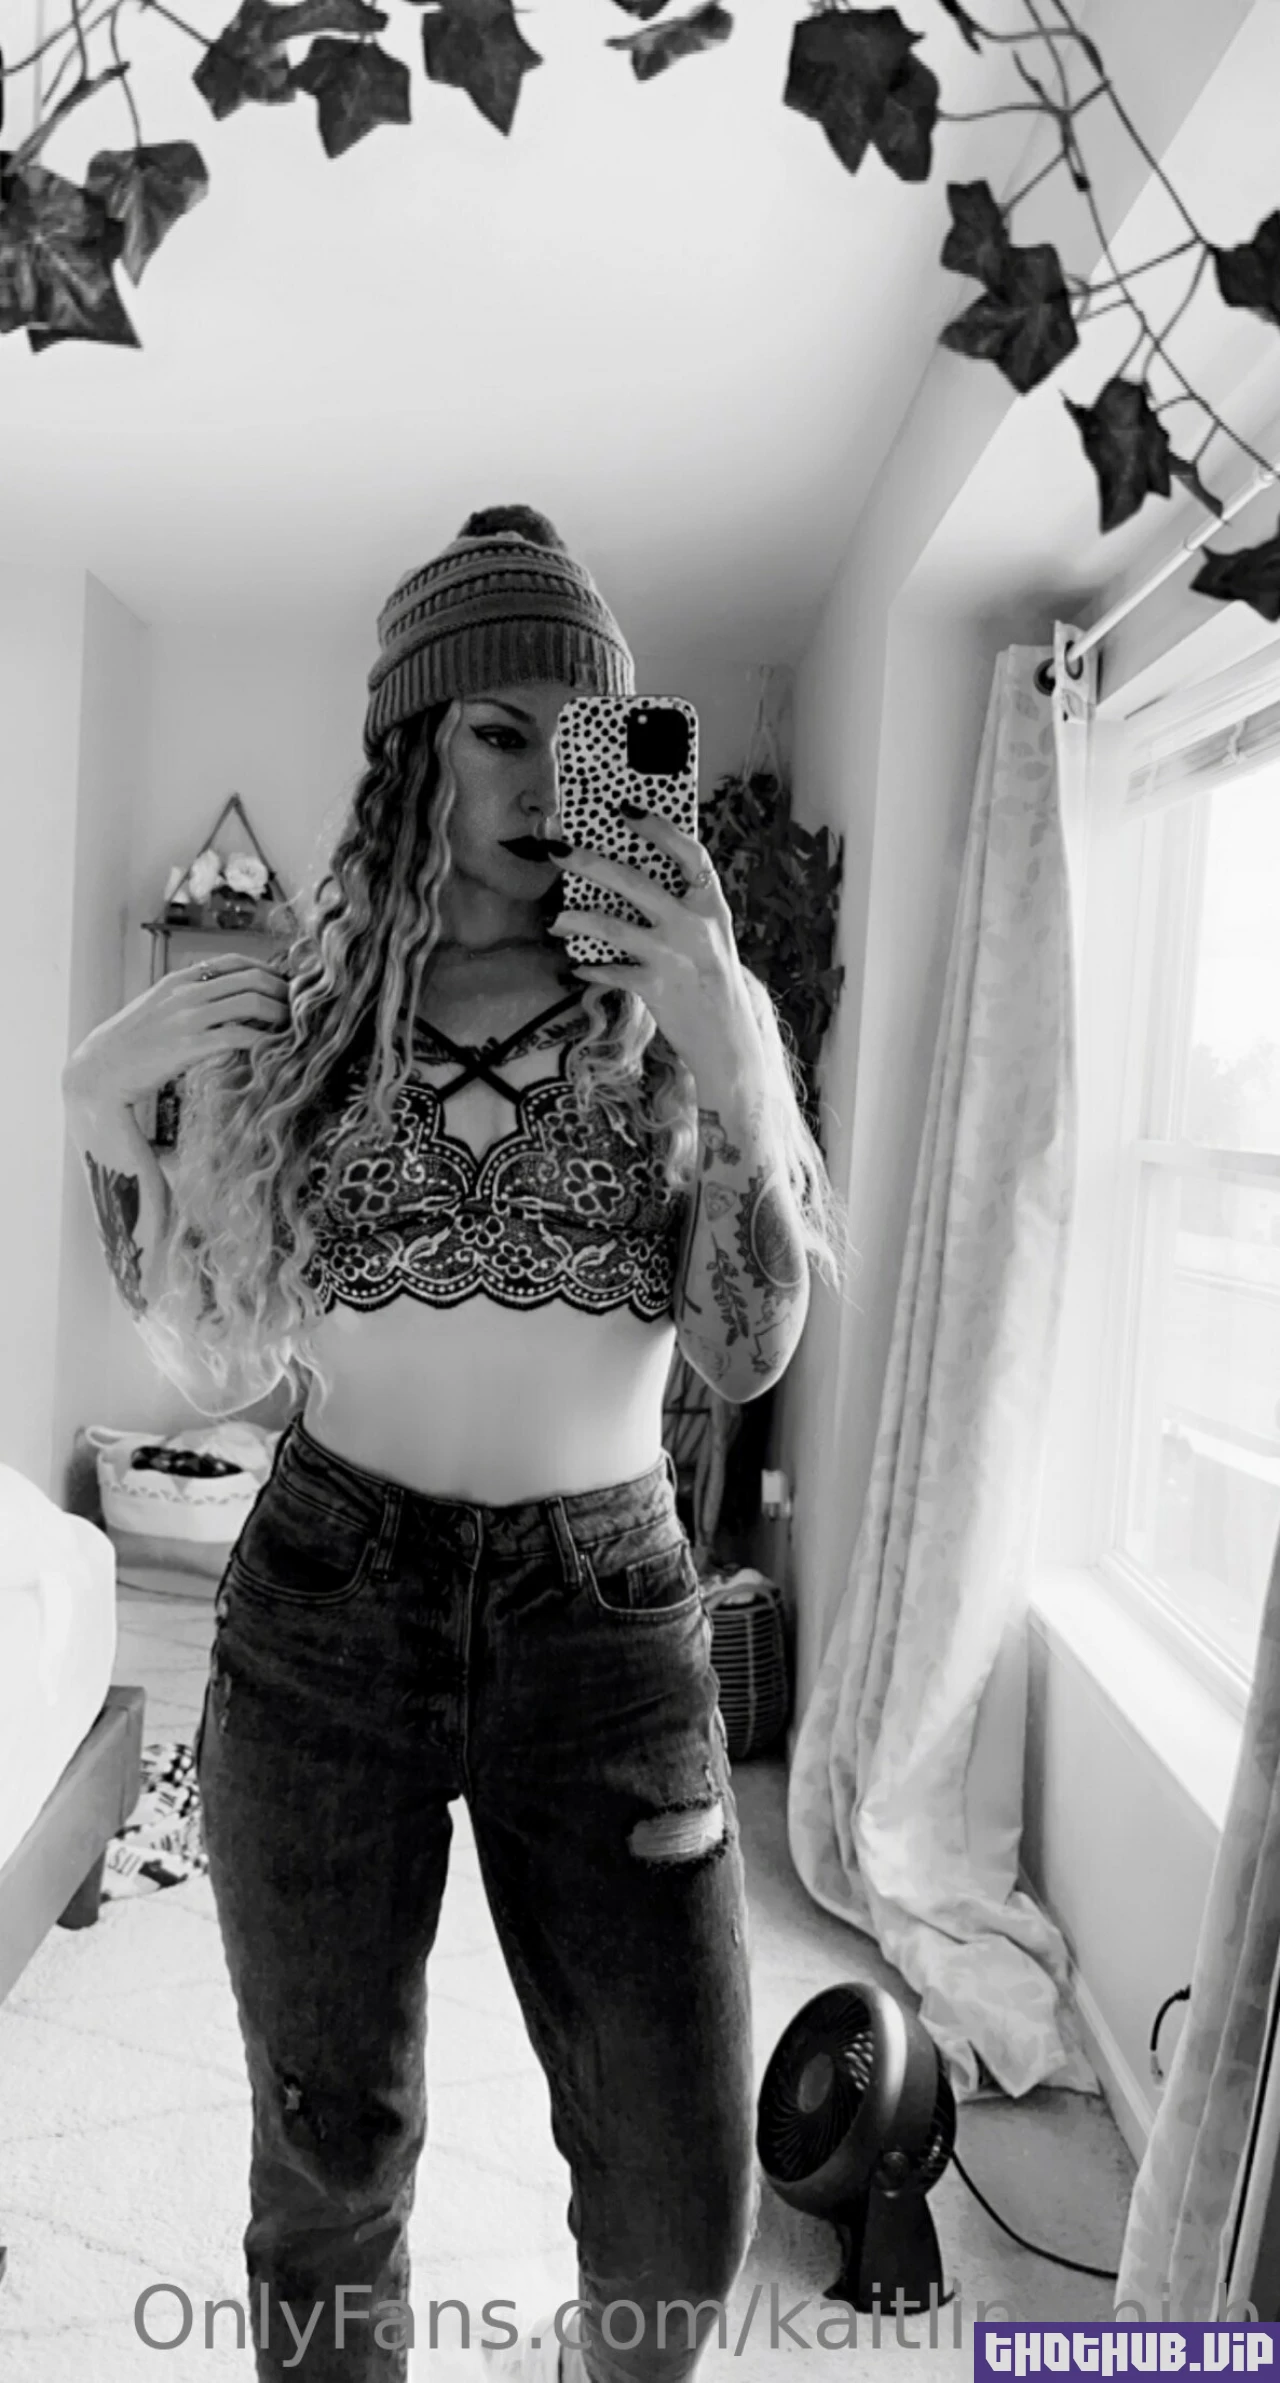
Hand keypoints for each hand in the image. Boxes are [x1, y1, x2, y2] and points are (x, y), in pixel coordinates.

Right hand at [63, 952, 292, 1107]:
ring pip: (251, 1003)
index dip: (266, 970)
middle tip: (301, 1007)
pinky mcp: (189, 1046)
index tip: (284, 985)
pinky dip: (263, 1041)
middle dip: (282, 991)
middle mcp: (185, 992)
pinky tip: (274, 1049)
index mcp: (178, 980)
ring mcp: (188, 1018)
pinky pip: (239, 1037)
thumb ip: (188, 1000)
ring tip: (294, 1028)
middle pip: (250, 978)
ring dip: (280, 1014)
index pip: (233, 961)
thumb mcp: (158, 1009)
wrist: (100, 1070)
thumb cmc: (131, 1044)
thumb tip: (223, 1004)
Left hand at [548, 810, 763, 1089]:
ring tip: (554, 919)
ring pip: (612, 927)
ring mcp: (672, 956)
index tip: (626, 810)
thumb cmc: (714, 981)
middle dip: (590, 863)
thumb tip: (630, 878)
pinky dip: (590, 968)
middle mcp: (693, 926)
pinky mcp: (654, 987)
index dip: (658, 828)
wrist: (728, 1040)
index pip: (689, 854)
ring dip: (576, 920)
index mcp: (712, 907)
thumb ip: (684, 908)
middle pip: (634, 883)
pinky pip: (610, 971)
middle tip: (559, 851)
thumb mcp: (711, 937)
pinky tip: (577, 967)